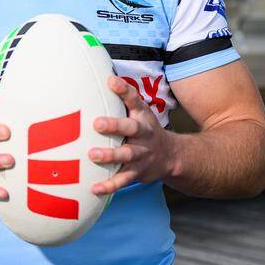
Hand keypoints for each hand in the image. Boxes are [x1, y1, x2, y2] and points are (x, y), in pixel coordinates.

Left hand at [89, 76, 171, 194]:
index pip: (134, 99)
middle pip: (131, 128)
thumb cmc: (145, 129)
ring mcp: (141, 154)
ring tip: (93, 155)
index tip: (110, 80)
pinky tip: (95, 188)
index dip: (123, 89)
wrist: (171, 156)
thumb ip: (123, 98)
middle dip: (115, 126)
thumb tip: (101, 76)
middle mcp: (143, 134)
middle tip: (97, 123)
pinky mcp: (137, 172)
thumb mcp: (139, 111)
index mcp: (142, 116)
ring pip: (126, 155)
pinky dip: (109, 185)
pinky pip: (123, 180)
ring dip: (110, 155)